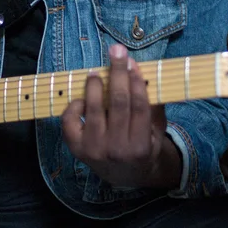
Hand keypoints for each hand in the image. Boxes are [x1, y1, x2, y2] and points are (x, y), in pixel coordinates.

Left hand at [61, 44, 181, 189]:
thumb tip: (144, 73)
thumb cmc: (143, 147)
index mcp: (141, 146)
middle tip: (116, 51)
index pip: (139, 106)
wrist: (126, 177)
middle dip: (117, 73)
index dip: (136, 81)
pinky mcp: (77, 149)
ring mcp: (94, 150)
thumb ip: (154, 106)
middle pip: (118, 102)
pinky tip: (82, 98)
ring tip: (96, 72)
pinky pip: (70, 121)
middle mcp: (117, 149)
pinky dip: (74, 106)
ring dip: (94, 86)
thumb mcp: (156, 132)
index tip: (132, 62)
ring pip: (93, 109)